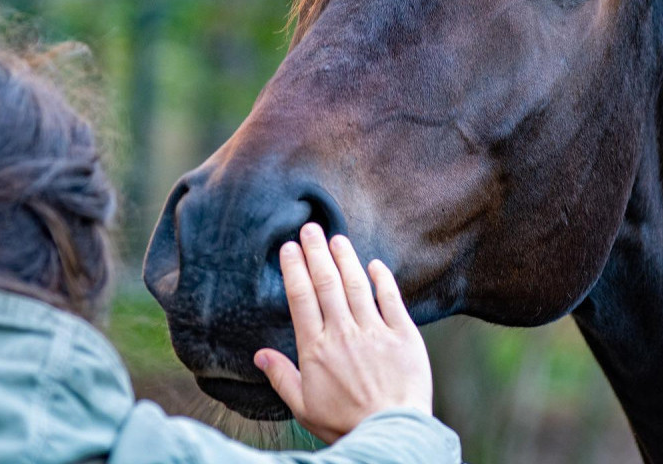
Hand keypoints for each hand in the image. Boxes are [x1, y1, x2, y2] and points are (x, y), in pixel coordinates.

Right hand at [253, 223, 433, 443]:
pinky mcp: (403, 336)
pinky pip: (391, 300)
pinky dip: (383, 280)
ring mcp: (374, 332)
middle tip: (309, 228)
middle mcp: (343, 334)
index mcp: (316, 349)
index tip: (289, 248)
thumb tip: (259, 355)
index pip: (301, 299)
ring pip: (356, 285)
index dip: (294, 269)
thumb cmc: (345, 424)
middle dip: (316, 252)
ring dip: (345, 258)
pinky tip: (375, 264)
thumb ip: (282, 377)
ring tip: (336, 238)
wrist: (390, 433)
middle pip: (326, 283)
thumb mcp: (304, 406)